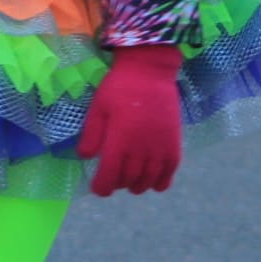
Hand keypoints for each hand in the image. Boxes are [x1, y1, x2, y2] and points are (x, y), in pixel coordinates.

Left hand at [75, 43, 183, 195]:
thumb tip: (86, 157)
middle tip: (112, 178)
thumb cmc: (120, 87)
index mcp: (120, 140)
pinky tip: (151, 180)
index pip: (109, 175)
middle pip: (128, 180)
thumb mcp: (98, 107)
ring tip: (129, 180)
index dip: (102, 187)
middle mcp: (141, 149)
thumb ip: (91, 134)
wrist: (150, 73)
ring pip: (147, 180)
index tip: (97, 189)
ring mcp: (160, 149)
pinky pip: (168, 174)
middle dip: (117, 184)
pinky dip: (159, 183)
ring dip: (136, 185)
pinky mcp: (174, 145)